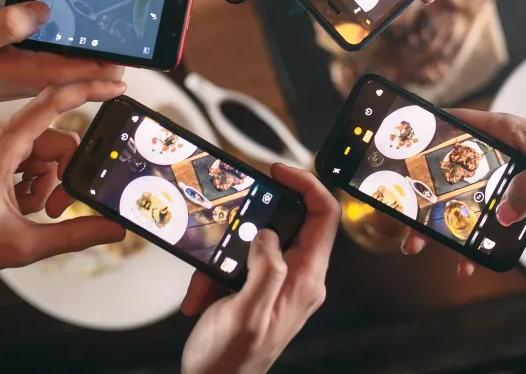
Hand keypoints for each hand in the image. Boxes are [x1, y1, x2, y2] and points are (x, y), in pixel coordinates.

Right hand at [0, 0, 123, 123]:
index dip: (123, 49)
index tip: (138, 23)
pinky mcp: (19, 38)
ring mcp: (33, 49)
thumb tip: (43, 9)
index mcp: (42, 71)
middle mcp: (44, 62)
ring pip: (59, 12)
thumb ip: (7, 26)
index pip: (96, 65)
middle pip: (83, 29)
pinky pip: (33, 8)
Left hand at [0, 82, 127, 297]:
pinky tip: (14, 204)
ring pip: (39, 150)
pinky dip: (27, 180)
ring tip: (25, 212)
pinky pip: (22, 154)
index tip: (114, 86)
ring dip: (43, 182)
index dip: (87, 91)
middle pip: (52, 139)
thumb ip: (74, 235)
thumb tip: (112, 228)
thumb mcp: (22, 246)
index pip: (51, 103)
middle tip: (54, 210)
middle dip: (61, 176)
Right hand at [180, 165, 339, 373]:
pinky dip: (215, 275)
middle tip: (225, 229)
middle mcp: (299, 279)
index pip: (324, 216)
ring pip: (256, 245)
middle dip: (249, 224)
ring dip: (224, 257)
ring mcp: (280, 285)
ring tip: (205, 286)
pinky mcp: (260, 290)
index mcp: (305, 280)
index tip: (278, 170)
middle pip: (289, 224)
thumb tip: (269, 234)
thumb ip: (265, 270)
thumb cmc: (230, 362)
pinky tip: (202, 298)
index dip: (306, 184)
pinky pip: (239, 265)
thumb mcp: (247, 314)